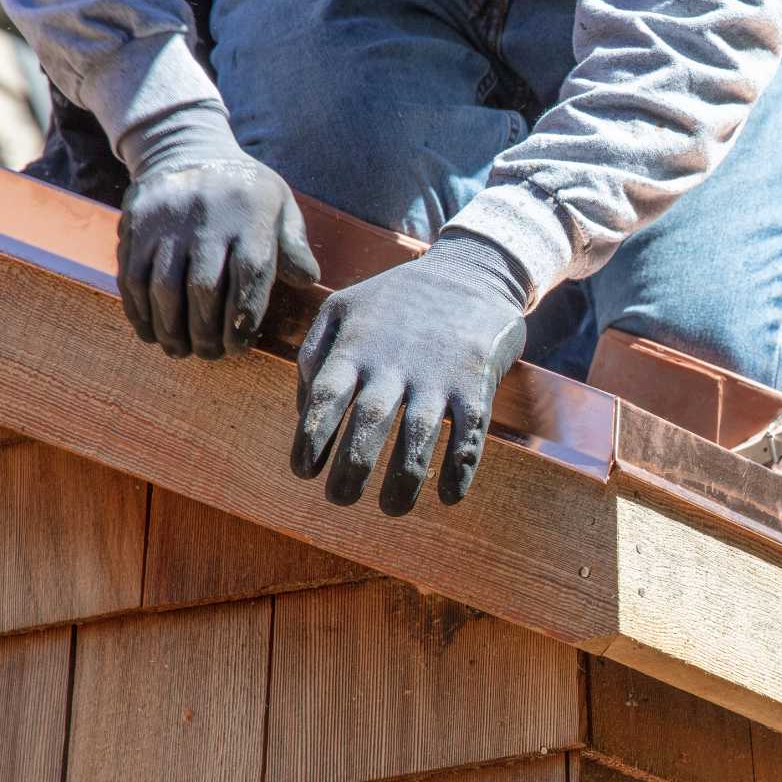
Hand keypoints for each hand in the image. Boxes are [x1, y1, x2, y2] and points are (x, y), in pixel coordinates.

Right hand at [116, 108, 319, 357]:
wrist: (187, 147)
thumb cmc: (245, 190)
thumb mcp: (281, 205)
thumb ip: (294, 244)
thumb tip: (307, 280)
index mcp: (249, 216)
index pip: (249, 276)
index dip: (244, 318)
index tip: (239, 346)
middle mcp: (206, 219)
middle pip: (202, 287)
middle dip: (205, 330)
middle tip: (211, 355)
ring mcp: (166, 222)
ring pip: (163, 286)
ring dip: (170, 326)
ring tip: (181, 350)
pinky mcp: (135, 224)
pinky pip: (131, 274)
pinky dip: (139, 310)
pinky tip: (151, 332)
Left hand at [292, 234, 529, 514]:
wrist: (472, 272)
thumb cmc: (397, 299)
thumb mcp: (342, 309)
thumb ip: (315, 356)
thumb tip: (304, 414)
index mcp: (356, 347)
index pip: (325, 401)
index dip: (311, 442)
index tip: (305, 472)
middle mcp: (395, 363)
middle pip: (368, 425)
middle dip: (351, 470)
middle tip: (340, 500)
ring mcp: (438, 374)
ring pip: (418, 437)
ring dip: (404, 480)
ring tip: (392, 509)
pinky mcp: (476, 383)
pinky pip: (469, 434)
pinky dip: (459, 469)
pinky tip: (449, 496)